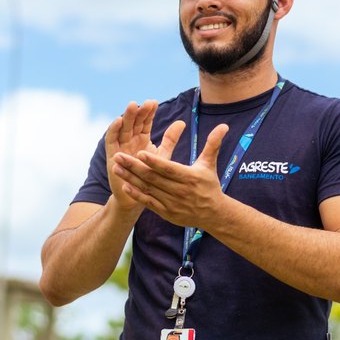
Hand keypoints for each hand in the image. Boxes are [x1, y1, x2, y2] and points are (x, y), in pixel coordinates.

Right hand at [105, 100, 184, 211]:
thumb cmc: (152, 176)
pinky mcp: (112, 156)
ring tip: (133, 105)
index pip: (145, 122)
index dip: (149, 113)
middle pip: (134, 122)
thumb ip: (170, 139)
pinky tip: (118, 120)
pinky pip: (111, 140)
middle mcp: (130, 140)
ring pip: (123, 128)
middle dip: (139, 112)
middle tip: (146, 102)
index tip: (154, 103)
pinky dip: (113, 130)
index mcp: (142, 138)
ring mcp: (120, 147)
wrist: (139, 197)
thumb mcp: (163, 155)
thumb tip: (182, 122)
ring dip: (126, 116)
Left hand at [112, 123, 228, 228]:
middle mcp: (179, 191)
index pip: (169, 168)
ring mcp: (171, 203)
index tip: (139, 152)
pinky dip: (136, 194)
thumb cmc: (210, 185)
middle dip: (134, 167)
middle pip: (153, 178)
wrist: (213, 214)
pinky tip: (124, 185)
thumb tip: (224, 125)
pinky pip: (148, 203)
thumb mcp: (210, 164)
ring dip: (130, 178)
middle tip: (118, 156)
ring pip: (147, 189)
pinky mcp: (166, 212)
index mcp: (189, 177)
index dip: (154, 161)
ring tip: (115, 167)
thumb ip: (213, 144)